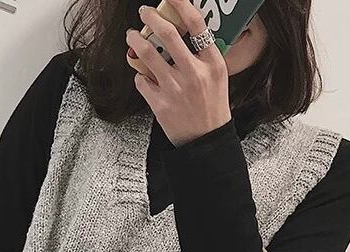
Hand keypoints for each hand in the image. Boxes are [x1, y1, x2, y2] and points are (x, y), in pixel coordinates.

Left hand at [126, 0, 231, 146]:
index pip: (197, 24)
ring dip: (135, 41)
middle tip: (144, 13)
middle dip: (150, 17)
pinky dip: (140, 75)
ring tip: (132, 38)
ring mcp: (175, 90)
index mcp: (212, 64)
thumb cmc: (211, 107)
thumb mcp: (217, 78)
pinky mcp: (160, 104)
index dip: (181, 3)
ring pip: (147, 54)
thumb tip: (181, 30)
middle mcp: (194, 74)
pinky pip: (141, 80)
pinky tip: (144, 76)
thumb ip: (203, 55)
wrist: (206, 141)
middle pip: (167, 33)